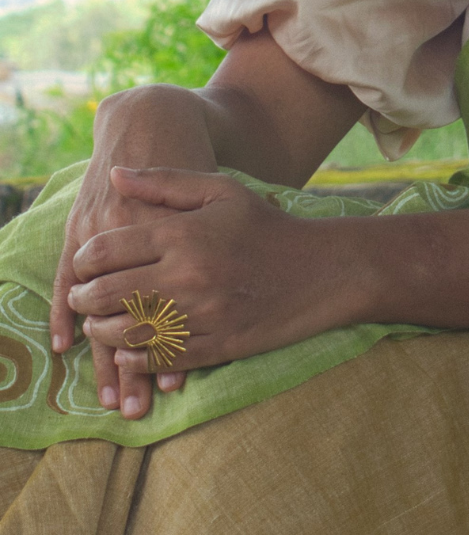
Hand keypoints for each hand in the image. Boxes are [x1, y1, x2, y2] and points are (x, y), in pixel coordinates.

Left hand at [69, 167, 347, 418]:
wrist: (323, 270)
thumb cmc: (267, 226)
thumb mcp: (221, 190)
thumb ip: (165, 181)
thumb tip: (116, 174)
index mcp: (182, 234)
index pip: (104, 250)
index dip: (81, 262)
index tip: (82, 267)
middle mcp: (187, 274)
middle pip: (106, 294)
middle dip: (83, 299)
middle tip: (83, 299)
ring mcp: (202, 314)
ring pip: (126, 332)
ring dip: (103, 332)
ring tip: (100, 326)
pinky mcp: (218, 346)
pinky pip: (159, 360)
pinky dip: (135, 359)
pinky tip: (129, 351)